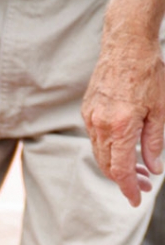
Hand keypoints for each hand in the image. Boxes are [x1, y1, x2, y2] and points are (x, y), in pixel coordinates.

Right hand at [82, 13, 164, 203]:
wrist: (126, 45)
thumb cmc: (147, 72)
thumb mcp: (159, 110)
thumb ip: (155, 142)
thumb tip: (154, 168)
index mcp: (122, 127)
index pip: (121, 170)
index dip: (129, 188)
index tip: (136, 199)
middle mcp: (102, 126)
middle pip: (108, 167)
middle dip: (126, 180)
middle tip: (144, 183)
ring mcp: (91, 119)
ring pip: (101, 155)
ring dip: (117, 165)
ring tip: (137, 167)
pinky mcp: (87, 112)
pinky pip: (96, 139)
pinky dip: (109, 149)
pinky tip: (123, 146)